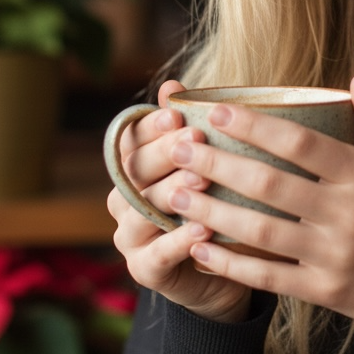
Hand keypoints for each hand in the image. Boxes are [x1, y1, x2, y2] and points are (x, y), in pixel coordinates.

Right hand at [106, 79, 252, 322]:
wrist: (227, 269)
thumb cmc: (220, 203)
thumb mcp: (212, 163)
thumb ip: (192, 126)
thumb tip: (173, 83)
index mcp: (136, 168)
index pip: (132, 139)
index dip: (152, 124)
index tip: (177, 111)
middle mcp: (125, 200)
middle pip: (135, 170)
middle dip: (166, 152)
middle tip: (196, 137)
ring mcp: (131, 237)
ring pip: (142, 210)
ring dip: (172, 192)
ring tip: (203, 180)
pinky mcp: (145, 270)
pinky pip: (158, 254)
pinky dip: (179, 240)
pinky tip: (203, 228)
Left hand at [166, 73, 353, 327]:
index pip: (300, 143)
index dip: (254, 126)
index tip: (216, 113)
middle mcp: (346, 213)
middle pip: (268, 184)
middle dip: (216, 164)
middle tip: (178, 147)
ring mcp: (332, 255)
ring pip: (260, 230)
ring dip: (212, 211)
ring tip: (174, 192)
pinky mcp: (324, 290)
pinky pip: (268, 276)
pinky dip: (230, 263)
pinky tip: (199, 246)